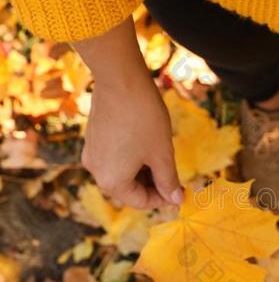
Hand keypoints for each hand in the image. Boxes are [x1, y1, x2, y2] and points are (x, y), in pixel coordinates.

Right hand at [74, 18, 181, 208]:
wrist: (121, 80)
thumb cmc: (144, 119)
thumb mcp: (162, 154)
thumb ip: (168, 180)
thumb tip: (175, 200)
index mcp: (112, 181)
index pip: (141, 202)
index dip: (164, 199)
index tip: (181, 191)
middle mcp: (96, 171)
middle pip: (129, 189)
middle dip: (154, 185)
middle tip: (176, 175)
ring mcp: (92, 154)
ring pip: (122, 173)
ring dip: (145, 172)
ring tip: (164, 158)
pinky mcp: (93, 138)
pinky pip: (115, 158)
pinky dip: (133, 158)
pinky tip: (149, 146)